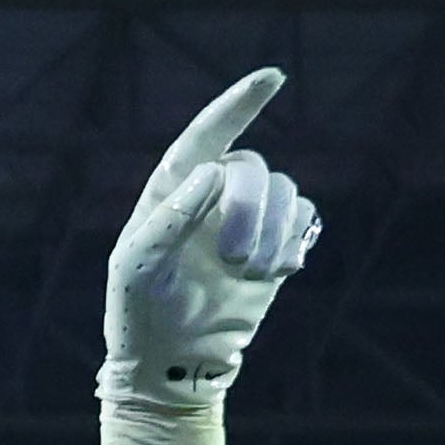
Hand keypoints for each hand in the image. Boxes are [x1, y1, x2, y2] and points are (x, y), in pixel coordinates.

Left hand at [98, 68, 319, 444]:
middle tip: (236, 259)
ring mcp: (247, 222)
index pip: (207, 134)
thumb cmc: (140, 316)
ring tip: (252, 273)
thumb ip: (170, 218)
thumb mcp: (139, 268)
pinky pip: (306, 220)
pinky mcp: (275, 249)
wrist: (171, 367)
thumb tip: (213, 170)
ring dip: (275, 232)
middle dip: (251, 210)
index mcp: (172, 190)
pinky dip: (296, 242)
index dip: (239, 104)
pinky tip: (276, 272)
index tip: (273, 78)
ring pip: (288, 193)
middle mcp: (212, 196)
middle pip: (254, 169)